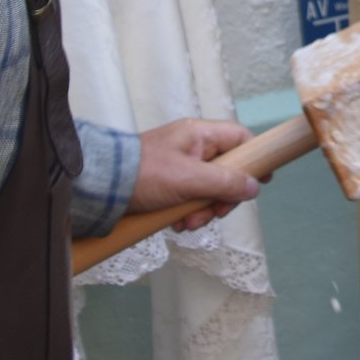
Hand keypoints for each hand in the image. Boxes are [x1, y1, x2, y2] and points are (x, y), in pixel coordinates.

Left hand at [129, 118, 260, 232]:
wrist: (100, 188)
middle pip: (227, 171)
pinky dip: (187, 213)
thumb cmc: (145, 174)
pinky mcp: (167, 185)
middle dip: (222, 197)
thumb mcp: (189, 179)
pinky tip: (176, 223)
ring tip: (187, 223)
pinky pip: (190, 199)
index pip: (240, 139)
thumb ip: (225, 183)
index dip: (254, 159)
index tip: (259, 182)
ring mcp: (180, 167)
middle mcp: (192, 148)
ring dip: (204, 210)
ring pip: (208, 189)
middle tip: (215, 213)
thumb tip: (255, 187)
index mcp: (199, 135)